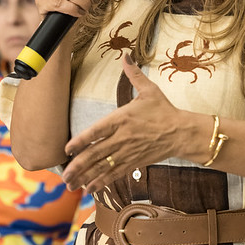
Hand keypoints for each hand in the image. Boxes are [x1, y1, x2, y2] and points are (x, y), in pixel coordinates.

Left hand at [62, 53, 189, 193]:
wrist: (182, 132)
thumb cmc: (164, 110)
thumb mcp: (149, 90)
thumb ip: (134, 74)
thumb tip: (126, 56)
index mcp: (122, 119)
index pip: (96, 131)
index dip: (81, 141)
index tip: (67, 149)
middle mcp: (122, 138)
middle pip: (96, 153)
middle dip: (77, 166)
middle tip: (63, 175)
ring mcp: (127, 152)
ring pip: (103, 167)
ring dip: (85, 176)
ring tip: (71, 184)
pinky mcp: (134, 163)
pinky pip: (115, 174)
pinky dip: (101, 182)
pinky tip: (90, 188)